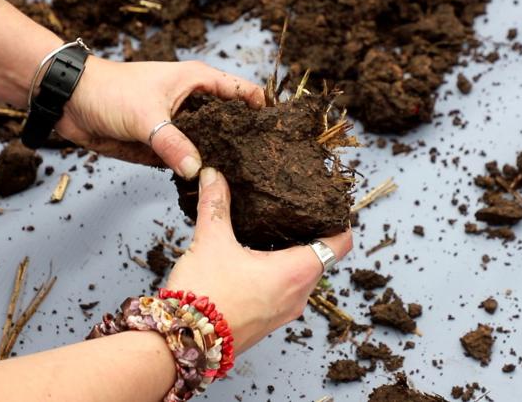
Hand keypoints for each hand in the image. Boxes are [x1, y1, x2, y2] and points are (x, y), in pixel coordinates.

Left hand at [57, 57, 264, 177]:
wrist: (71, 102)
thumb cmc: (110, 91)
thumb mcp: (145, 116)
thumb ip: (172, 144)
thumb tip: (196, 171)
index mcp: (200, 82)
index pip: (245, 93)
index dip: (264, 110)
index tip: (281, 135)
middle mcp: (196, 103)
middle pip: (233, 122)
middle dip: (247, 141)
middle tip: (270, 167)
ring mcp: (181, 126)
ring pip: (212, 145)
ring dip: (223, 160)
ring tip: (248, 183)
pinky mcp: (165, 146)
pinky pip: (189, 161)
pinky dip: (198, 172)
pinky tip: (213, 188)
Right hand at [166, 167, 352, 353]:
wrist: (182, 345)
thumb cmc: (204, 297)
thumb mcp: (211, 241)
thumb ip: (216, 204)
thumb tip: (215, 176)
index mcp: (297, 272)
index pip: (339, 244)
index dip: (338, 221)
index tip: (330, 205)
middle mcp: (298, 296)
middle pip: (321, 258)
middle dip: (311, 234)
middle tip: (295, 210)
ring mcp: (283, 313)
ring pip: (301, 276)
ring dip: (292, 254)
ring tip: (273, 229)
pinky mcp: (266, 322)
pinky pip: (284, 292)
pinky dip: (278, 273)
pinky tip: (255, 258)